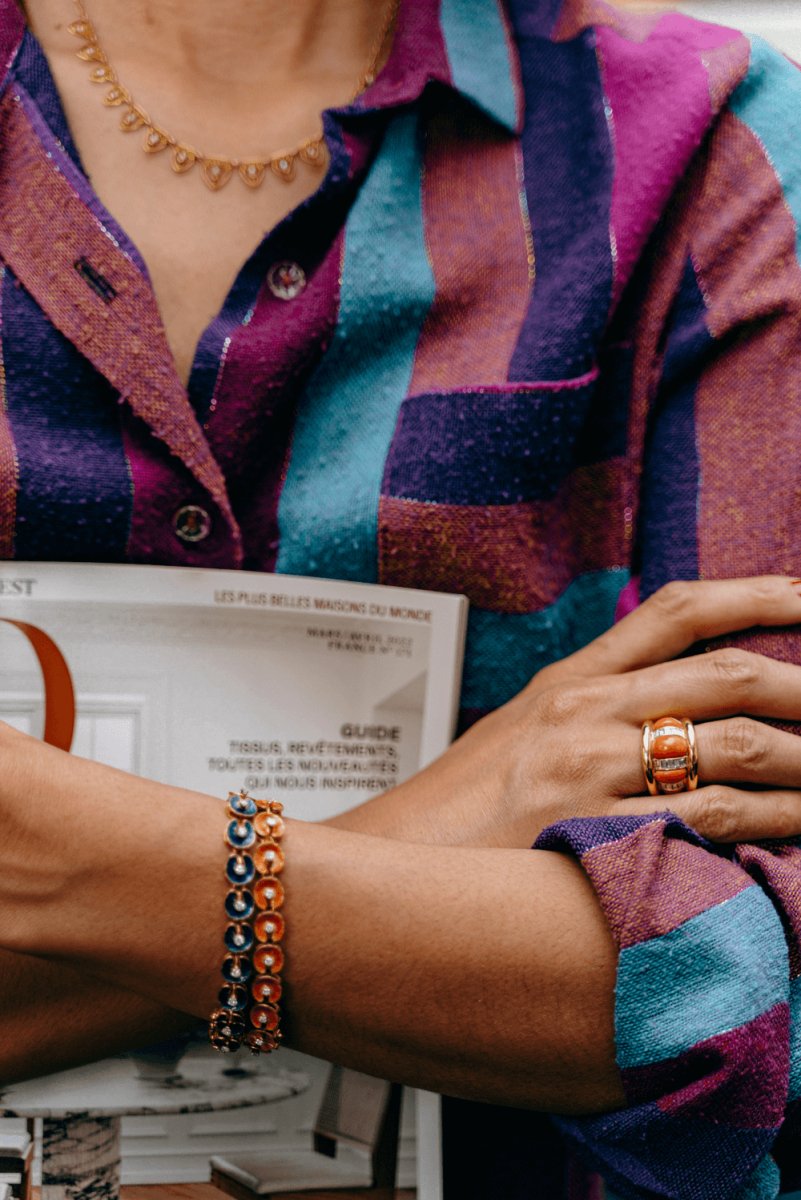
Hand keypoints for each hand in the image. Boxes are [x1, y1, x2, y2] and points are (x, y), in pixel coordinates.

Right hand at [329, 576, 800, 846]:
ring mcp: (594, 767)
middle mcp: (587, 709)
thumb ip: (593, 705)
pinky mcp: (600, 827)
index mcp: (571, 678)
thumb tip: (670, 699)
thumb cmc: (463, 805)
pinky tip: (800, 826)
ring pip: (735, 741)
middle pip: (725, 672)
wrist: (399, 862)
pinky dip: (775, 818)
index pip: (675, 611)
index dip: (753, 593)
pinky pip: (714, 816)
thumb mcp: (523, 731)